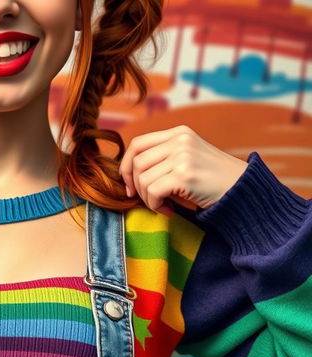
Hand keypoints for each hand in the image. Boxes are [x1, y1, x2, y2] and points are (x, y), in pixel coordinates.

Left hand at [118, 125, 248, 215]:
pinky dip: (155, 206)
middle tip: (147, 200)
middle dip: (136, 186)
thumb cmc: (212, 181)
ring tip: (163, 205)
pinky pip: (152, 192)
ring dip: (148, 199)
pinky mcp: (185, 174)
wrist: (242, 190)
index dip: (126, 166)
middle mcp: (180, 140)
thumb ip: (163, 158)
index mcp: (179, 133)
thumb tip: (128, 174)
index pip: (137, 143)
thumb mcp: (188, 158)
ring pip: (143, 179)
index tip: (130, 186)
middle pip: (137, 162)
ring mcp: (183, 156)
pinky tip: (168, 210)